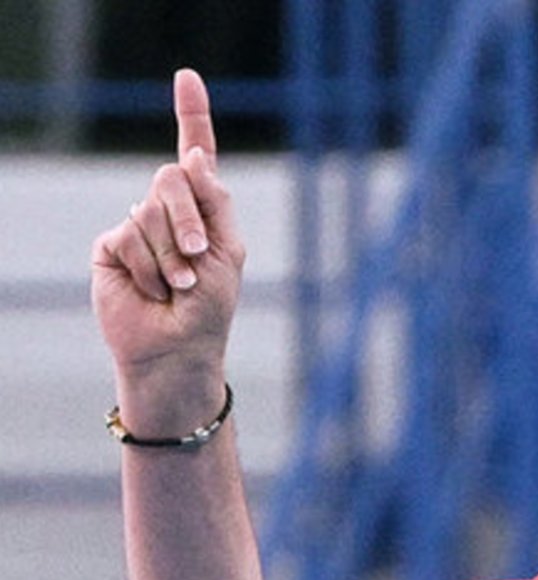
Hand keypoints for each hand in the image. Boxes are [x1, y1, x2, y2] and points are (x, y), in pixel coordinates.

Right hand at [91, 68, 245, 384]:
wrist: (177, 348)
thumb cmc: (209, 306)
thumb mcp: (227, 251)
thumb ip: (215, 202)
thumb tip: (194, 157)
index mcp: (204, 207)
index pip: (195, 153)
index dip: (192, 114)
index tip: (187, 76)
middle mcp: (169, 210)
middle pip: (172, 178)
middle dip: (189, 218)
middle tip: (197, 255)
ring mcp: (137, 225)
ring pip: (150, 211)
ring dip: (171, 253)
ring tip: (177, 286)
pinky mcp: (111, 246)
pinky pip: (127, 235)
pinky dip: (149, 266)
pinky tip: (153, 289)